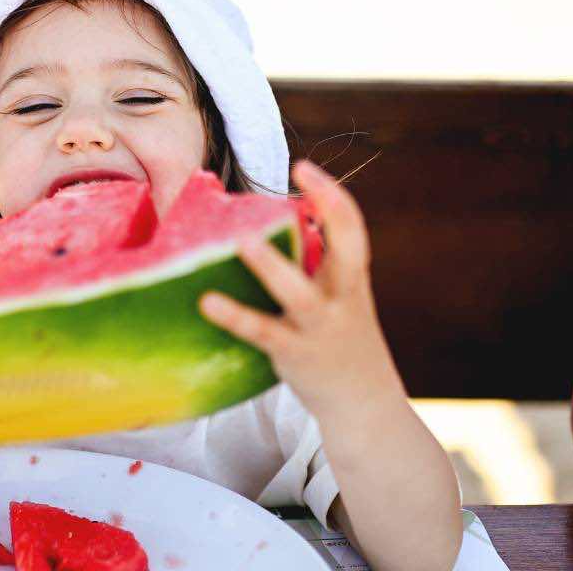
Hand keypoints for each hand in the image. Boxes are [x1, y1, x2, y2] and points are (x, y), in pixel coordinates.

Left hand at [199, 160, 404, 420]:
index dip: (332, 195)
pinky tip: (208, 302)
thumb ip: (314, 264)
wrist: (364, 404)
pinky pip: (263, 332)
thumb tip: (270, 224)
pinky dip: (236, 316)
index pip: (353, 229)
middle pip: (349, 250)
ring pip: (300, 295)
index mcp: (351, 279)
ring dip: (273, 267)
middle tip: (298, 173)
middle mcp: (342, 299)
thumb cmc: (339, 338)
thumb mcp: (337, 297)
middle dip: (332, 208)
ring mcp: (320, 328)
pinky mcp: (295, 355)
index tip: (303, 168)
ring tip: (242, 241)